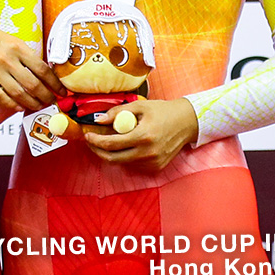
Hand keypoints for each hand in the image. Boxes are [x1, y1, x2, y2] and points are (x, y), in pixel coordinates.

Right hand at [0, 24, 62, 111]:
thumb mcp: (14, 41)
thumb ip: (28, 57)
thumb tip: (48, 77)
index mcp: (18, 47)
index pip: (43, 70)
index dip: (56, 84)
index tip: (62, 92)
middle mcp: (6, 59)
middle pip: (33, 85)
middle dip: (47, 97)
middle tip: (51, 101)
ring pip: (19, 94)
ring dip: (33, 103)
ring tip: (39, 106)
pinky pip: (1, 97)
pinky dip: (13, 105)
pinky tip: (20, 107)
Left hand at [81, 97, 197, 171]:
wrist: (187, 122)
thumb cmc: (163, 111)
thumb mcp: (139, 106)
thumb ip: (117, 112)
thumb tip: (98, 119)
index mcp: (144, 137)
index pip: (111, 144)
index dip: (95, 141)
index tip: (87, 135)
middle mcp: (149, 153)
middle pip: (113, 159)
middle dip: (97, 150)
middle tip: (91, 141)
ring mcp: (154, 162)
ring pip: (122, 162)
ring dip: (111, 153)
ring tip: (107, 140)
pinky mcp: (157, 167)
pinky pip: (133, 164)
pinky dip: (125, 156)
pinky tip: (125, 145)